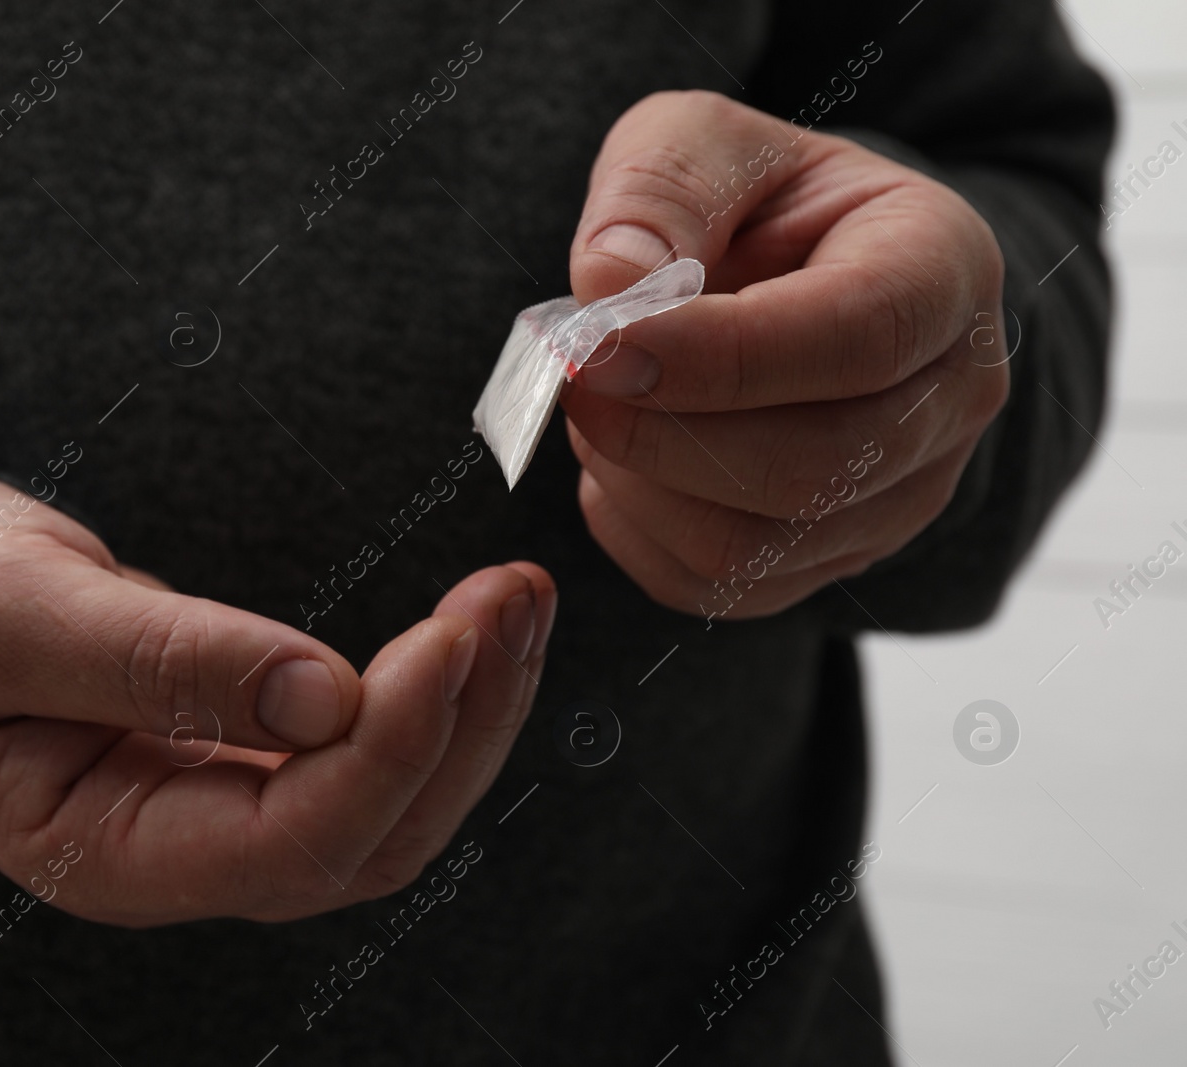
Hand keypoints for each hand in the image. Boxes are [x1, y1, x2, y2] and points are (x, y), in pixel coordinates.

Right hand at [0, 476, 552, 924]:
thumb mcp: (7, 614)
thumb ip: (156, 659)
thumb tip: (326, 693)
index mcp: (109, 851)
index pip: (292, 843)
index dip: (391, 747)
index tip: (456, 631)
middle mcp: (183, 855)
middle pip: (369, 839)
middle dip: (462, 725)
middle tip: (515, 598)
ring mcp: (221, 813)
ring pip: (388, 805)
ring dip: (469, 709)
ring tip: (516, 601)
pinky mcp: (249, 760)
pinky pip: (367, 757)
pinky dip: (433, 696)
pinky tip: (471, 633)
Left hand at [562, 91, 1007, 618]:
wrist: (796, 275)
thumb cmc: (758, 201)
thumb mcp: (708, 142)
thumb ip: (663, 188)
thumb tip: (609, 283)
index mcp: (945, 271)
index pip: (855, 341)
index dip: (715, 357)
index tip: (596, 347)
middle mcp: (951, 401)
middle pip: (809, 468)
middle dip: (658, 434)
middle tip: (570, 376)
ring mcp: (901, 497)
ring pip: (752, 546)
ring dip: (638, 483)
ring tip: (598, 404)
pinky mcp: (832, 559)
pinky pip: (716, 586)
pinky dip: (637, 530)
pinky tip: (620, 459)